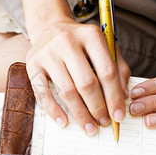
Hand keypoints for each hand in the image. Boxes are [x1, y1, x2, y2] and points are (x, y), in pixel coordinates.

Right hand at [26, 18, 129, 134]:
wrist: (50, 27)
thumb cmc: (81, 43)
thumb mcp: (103, 47)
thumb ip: (118, 68)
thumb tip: (123, 97)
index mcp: (90, 35)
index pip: (107, 71)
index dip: (114, 97)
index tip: (118, 116)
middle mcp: (67, 42)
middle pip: (86, 83)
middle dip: (97, 108)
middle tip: (103, 123)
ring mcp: (47, 53)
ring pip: (66, 91)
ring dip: (80, 114)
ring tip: (89, 127)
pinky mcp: (32, 64)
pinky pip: (43, 93)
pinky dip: (54, 111)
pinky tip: (64, 122)